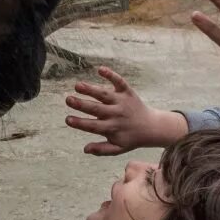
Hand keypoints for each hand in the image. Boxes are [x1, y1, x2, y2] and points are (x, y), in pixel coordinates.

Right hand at [65, 67, 187, 154]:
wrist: (151, 127)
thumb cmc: (130, 138)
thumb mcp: (118, 148)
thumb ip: (102, 149)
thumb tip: (85, 149)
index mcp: (112, 128)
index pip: (93, 126)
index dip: (80, 123)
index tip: (68, 119)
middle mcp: (116, 114)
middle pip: (97, 109)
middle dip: (81, 104)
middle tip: (68, 99)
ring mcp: (121, 102)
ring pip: (104, 94)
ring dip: (91, 89)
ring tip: (77, 85)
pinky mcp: (127, 92)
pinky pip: (119, 82)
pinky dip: (111, 75)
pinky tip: (100, 69)